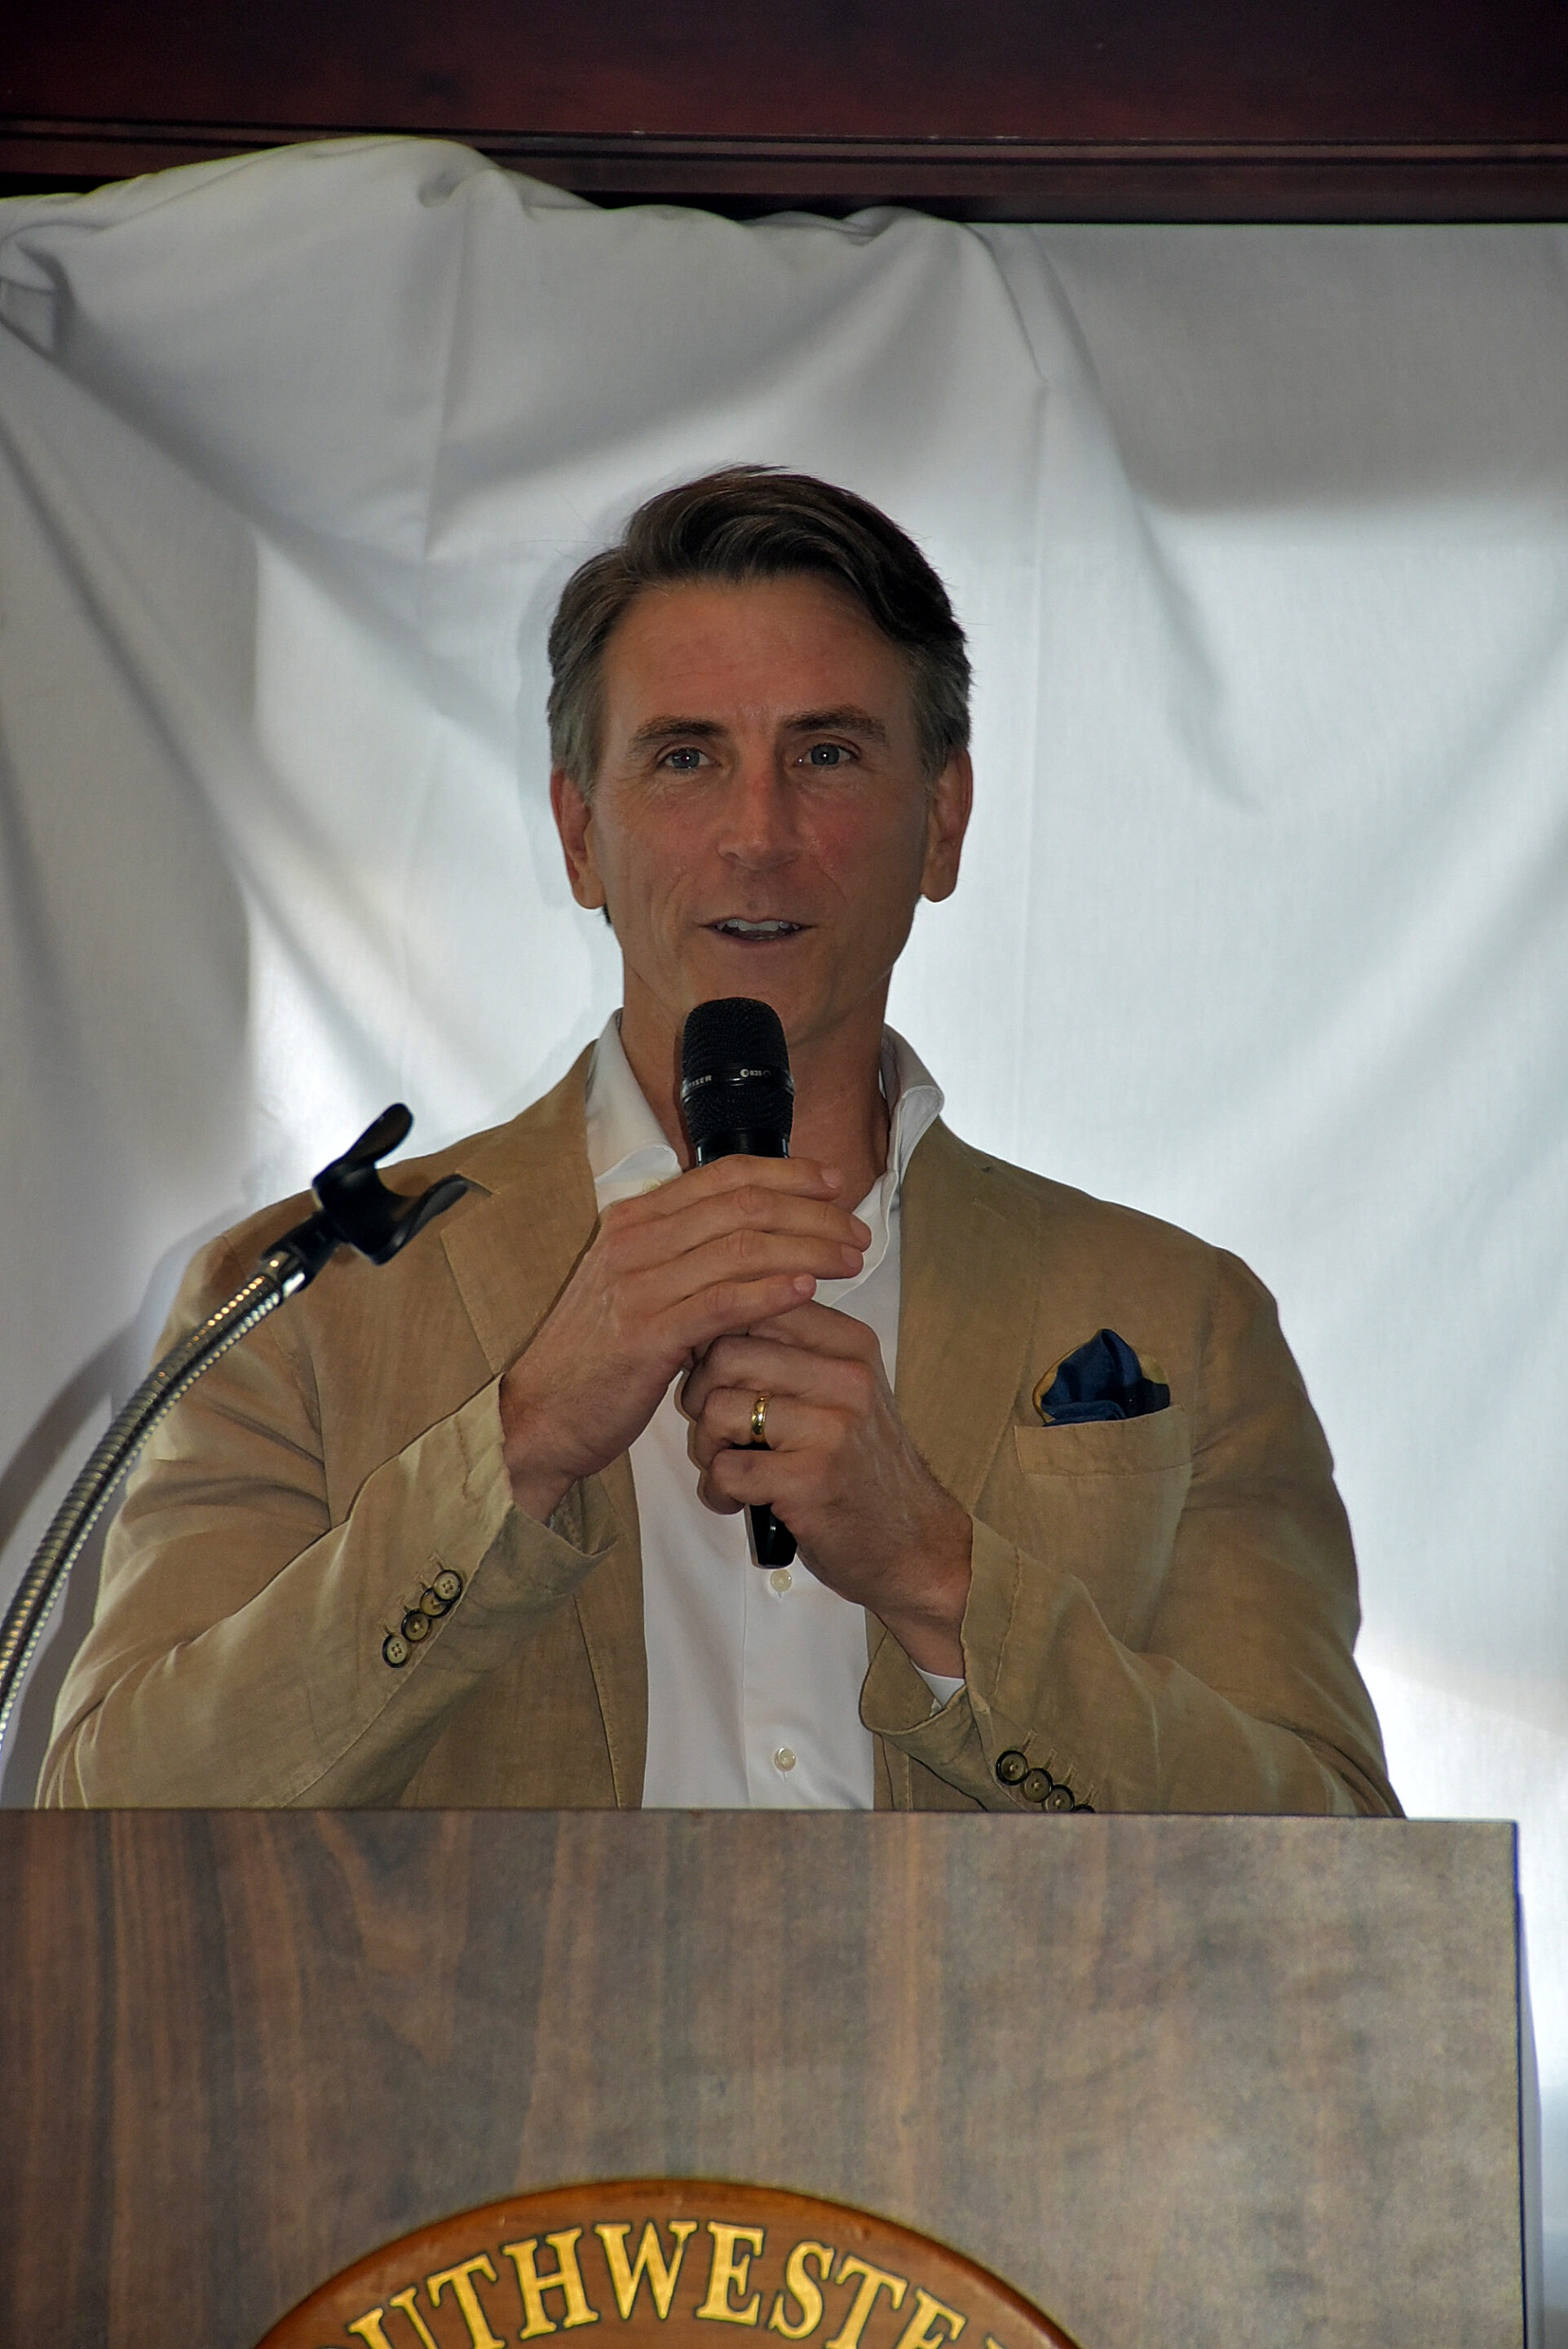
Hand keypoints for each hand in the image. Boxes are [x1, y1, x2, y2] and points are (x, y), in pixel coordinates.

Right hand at [499, 1158, 869, 1522]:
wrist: (539, 1415)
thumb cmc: (598, 1354)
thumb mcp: (636, 1285)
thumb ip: (685, 1252)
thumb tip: (757, 1233)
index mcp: (633, 1220)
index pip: (724, 1175)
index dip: (788, 1173)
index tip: (835, 1184)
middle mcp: (633, 1241)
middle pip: (743, 1205)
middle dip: (813, 1212)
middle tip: (858, 1231)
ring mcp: (638, 1286)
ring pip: (743, 1248)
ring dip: (808, 1248)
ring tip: (851, 1260)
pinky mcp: (646, 1335)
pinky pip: (724, 1302)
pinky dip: (771, 1290)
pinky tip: (808, 1289)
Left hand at [679, 1302, 971, 1676]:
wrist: (913, 1542)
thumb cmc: (862, 1465)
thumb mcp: (842, 1390)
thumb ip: (790, 1351)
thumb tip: (709, 1322)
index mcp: (850, 1343)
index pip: (756, 1304)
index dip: (716, 1339)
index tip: (718, 1375)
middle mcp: (846, 1376)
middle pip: (725, 1353)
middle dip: (699, 1394)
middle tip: (716, 1428)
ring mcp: (831, 1428)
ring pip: (718, 1410)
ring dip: (707, 1447)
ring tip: (729, 1465)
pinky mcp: (811, 1480)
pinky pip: (727, 1469)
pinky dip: (719, 1490)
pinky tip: (740, 1500)